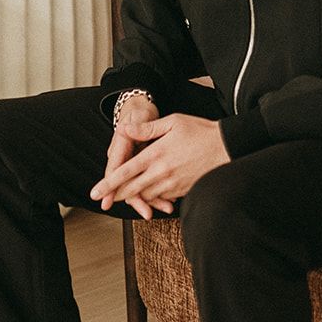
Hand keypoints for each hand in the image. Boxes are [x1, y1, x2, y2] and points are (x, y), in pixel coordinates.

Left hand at [91, 113, 228, 215]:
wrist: (226, 147)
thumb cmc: (200, 131)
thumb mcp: (173, 122)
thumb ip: (147, 128)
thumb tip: (124, 128)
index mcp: (156, 154)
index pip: (126, 172)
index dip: (108, 184)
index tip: (95, 192)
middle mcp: (162, 172)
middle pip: (132, 189)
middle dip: (117, 195)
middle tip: (105, 198)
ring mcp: (172, 184)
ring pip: (146, 196)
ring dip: (135, 197)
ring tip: (126, 195)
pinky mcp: (182, 191)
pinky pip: (162, 198)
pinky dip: (153, 198)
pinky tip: (150, 193)